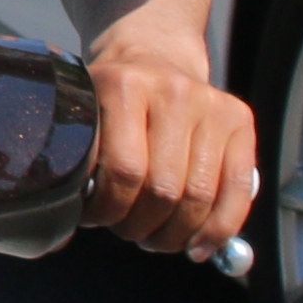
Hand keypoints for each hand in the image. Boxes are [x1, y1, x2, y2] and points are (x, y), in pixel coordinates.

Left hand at [85, 44, 260, 258]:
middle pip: (163, 189)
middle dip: (141, 226)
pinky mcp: (239, 119)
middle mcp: (173, 90)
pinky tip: (198, 247)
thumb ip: (78, 159)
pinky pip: (238, 189)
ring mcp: (211, 104)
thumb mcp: (87, 113)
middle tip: (129, 232)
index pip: (124, 171)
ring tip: (157, 238)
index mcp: (124, 86)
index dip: (109, 209)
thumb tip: (63, 225)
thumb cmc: (112, 101)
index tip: (97, 218)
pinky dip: (219, 229)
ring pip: (198, 196)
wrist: (154, 54)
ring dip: (175, 234)